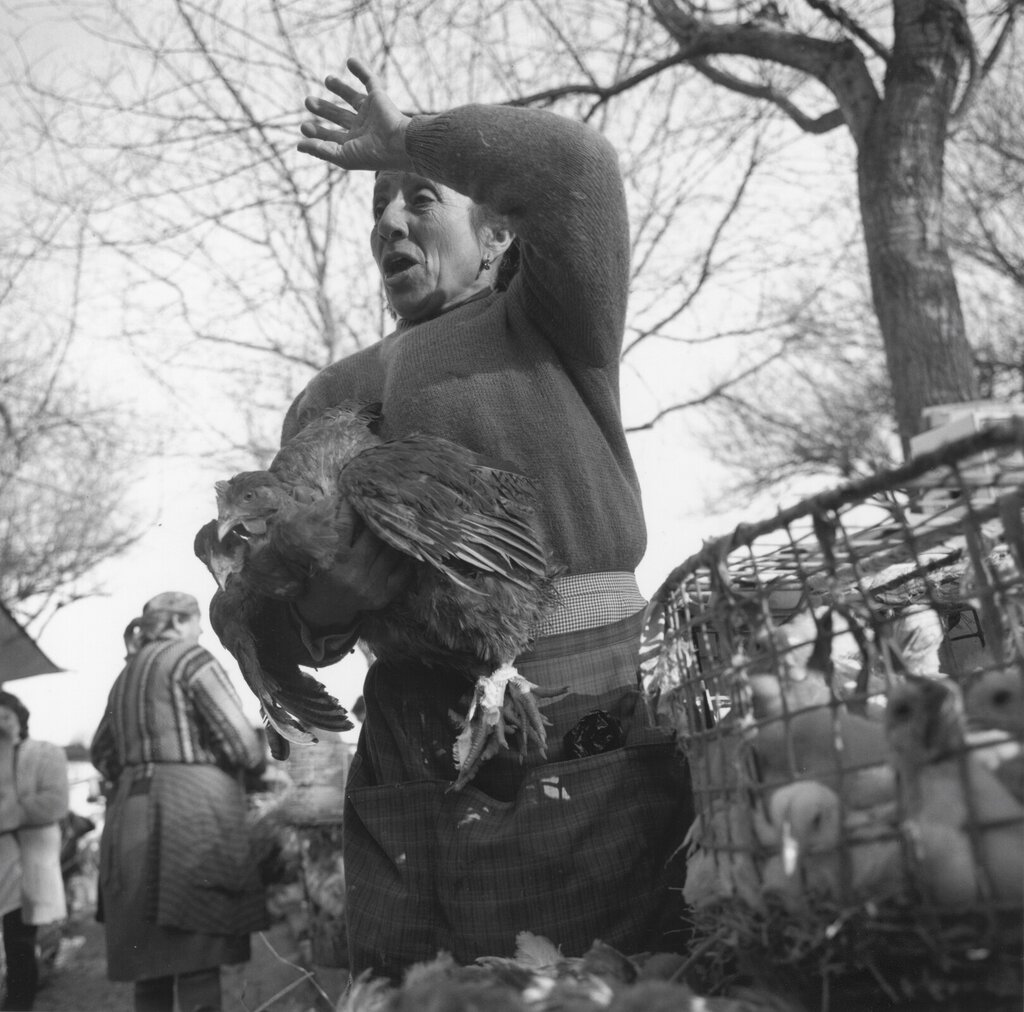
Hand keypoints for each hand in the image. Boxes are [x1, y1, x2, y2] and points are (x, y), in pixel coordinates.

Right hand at [294, 501, 413, 631]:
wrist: (326, 610)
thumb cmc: (318, 574)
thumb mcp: (310, 552)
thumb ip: (314, 522)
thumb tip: (301, 489)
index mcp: (331, 561)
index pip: (345, 526)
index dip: (351, 508)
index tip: (357, 494)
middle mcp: (351, 574)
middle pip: (373, 538)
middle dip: (379, 519)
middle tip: (387, 503)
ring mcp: (369, 586)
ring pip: (391, 553)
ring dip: (397, 537)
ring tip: (402, 520)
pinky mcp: (383, 596)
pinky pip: (402, 573)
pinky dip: (406, 559)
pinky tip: (408, 546)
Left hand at [298, 57, 413, 171]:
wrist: (399, 143)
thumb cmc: (372, 154)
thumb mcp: (342, 156)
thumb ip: (320, 150)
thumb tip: (298, 146)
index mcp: (355, 144)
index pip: (332, 137)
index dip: (317, 132)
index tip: (304, 127)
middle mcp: (362, 128)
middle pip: (339, 116)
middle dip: (324, 109)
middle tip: (308, 101)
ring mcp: (370, 112)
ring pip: (352, 97)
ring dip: (340, 88)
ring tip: (327, 79)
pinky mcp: (378, 97)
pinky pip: (369, 80)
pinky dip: (360, 69)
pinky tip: (350, 61)